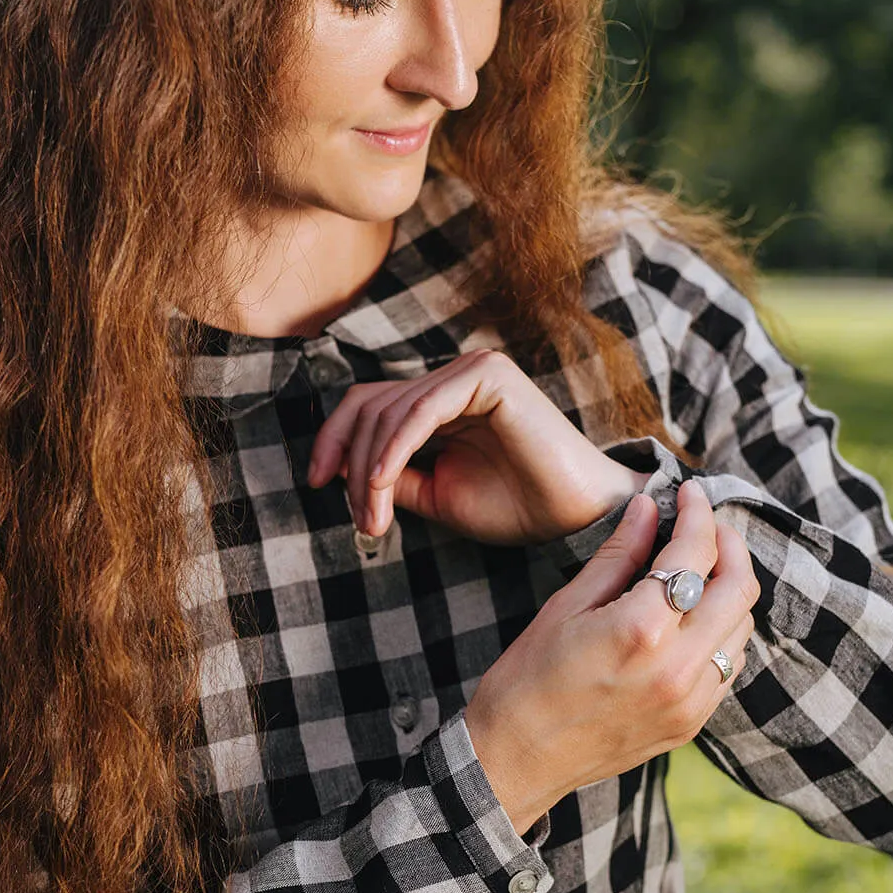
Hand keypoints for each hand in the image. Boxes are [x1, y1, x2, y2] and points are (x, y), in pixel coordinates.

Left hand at [305, 349, 646, 545]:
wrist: (576, 515)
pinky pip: (420, 412)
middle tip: (361, 522)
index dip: (334, 440)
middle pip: (369, 405)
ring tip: (375, 520)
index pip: (367, 404)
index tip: (317, 483)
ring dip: (371, 472)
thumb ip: (392, 476)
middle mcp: (453, 377)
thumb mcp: (436, 495)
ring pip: (388, 412)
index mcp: (441, 400)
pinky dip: (393, 452)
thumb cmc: (517, 507)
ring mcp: (471, 370)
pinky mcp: (487, 375)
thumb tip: (340, 469)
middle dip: (351, 466)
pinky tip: (384, 487)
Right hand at [464, 482, 761, 834]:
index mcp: (642, 630)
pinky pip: (727, 667)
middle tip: (707, 527)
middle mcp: (678, 668)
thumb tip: (650, 508)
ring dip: (728, 591)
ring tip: (698, 572)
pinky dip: (720, 633)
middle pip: (739, 588)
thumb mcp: (565, 608)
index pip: (695, 553)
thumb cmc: (526, 681)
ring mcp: (691, 702)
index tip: (690, 493)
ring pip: (741, 629)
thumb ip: (618, 555)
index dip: (699, 513)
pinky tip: (691, 622)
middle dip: (729, 546)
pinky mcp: (691, 724)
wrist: (515, 762)